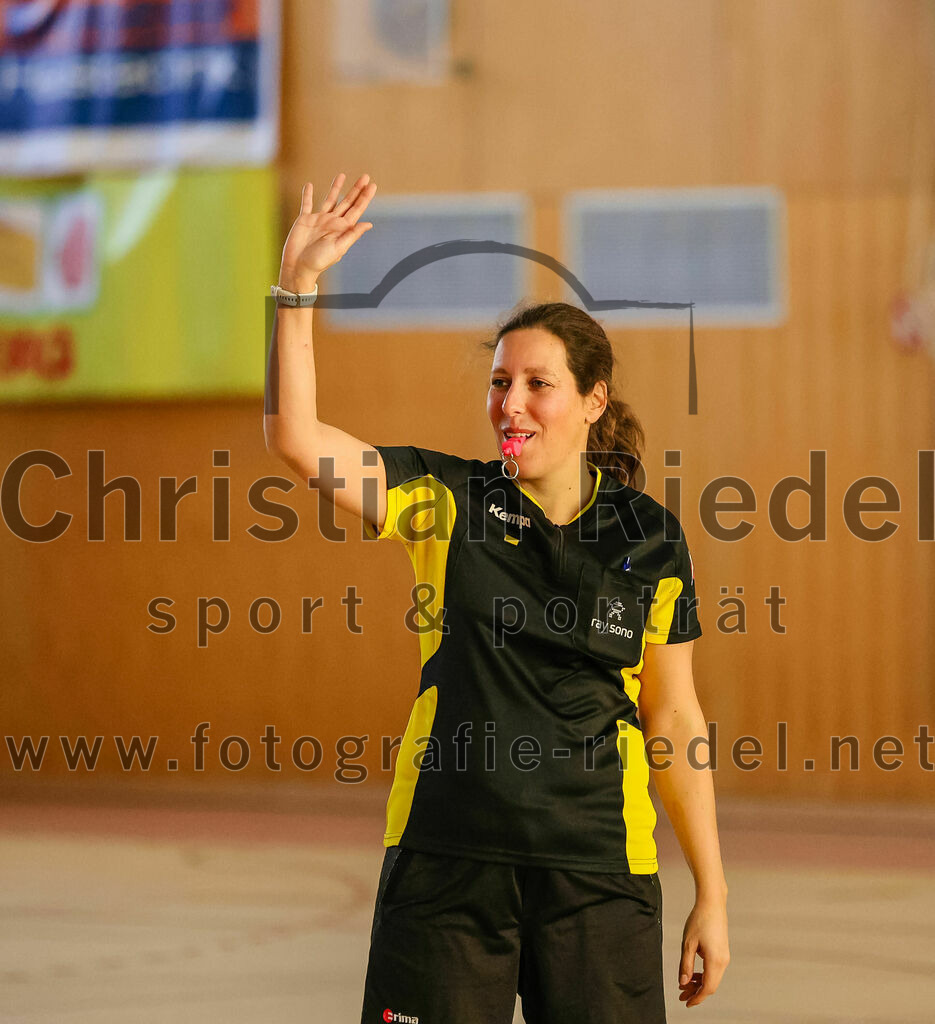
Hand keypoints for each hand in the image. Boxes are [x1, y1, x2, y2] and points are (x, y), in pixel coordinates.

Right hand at [279, 172, 376, 291]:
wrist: (298, 266)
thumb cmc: (319, 261)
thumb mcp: (339, 248)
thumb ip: (352, 234)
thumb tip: (368, 224)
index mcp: (342, 229)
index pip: (356, 210)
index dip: (365, 197)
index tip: (372, 185)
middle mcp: (332, 222)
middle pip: (347, 202)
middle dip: (356, 189)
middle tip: (365, 177)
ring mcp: (319, 220)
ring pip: (330, 199)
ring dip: (336, 187)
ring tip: (342, 175)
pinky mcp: (304, 219)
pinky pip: (306, 204)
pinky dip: (308, 194)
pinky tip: (310, 185)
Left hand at [677, 897, 729, 1007]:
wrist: (712, 904)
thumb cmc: (700, 919)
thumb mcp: (688, 943)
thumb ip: (686, 965)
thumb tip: (683, 982)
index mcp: (715, 960)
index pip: (707, 987)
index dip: (697, 998)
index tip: (686, 1002)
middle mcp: (723, 961)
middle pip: (711, 985)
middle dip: (696, 992)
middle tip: (681, 994)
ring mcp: (724, 957)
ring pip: (713, 978)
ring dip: (700, 983)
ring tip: (685, 984)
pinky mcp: (723, 952)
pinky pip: (714, 970)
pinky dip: (704, 975)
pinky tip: (693, 974)